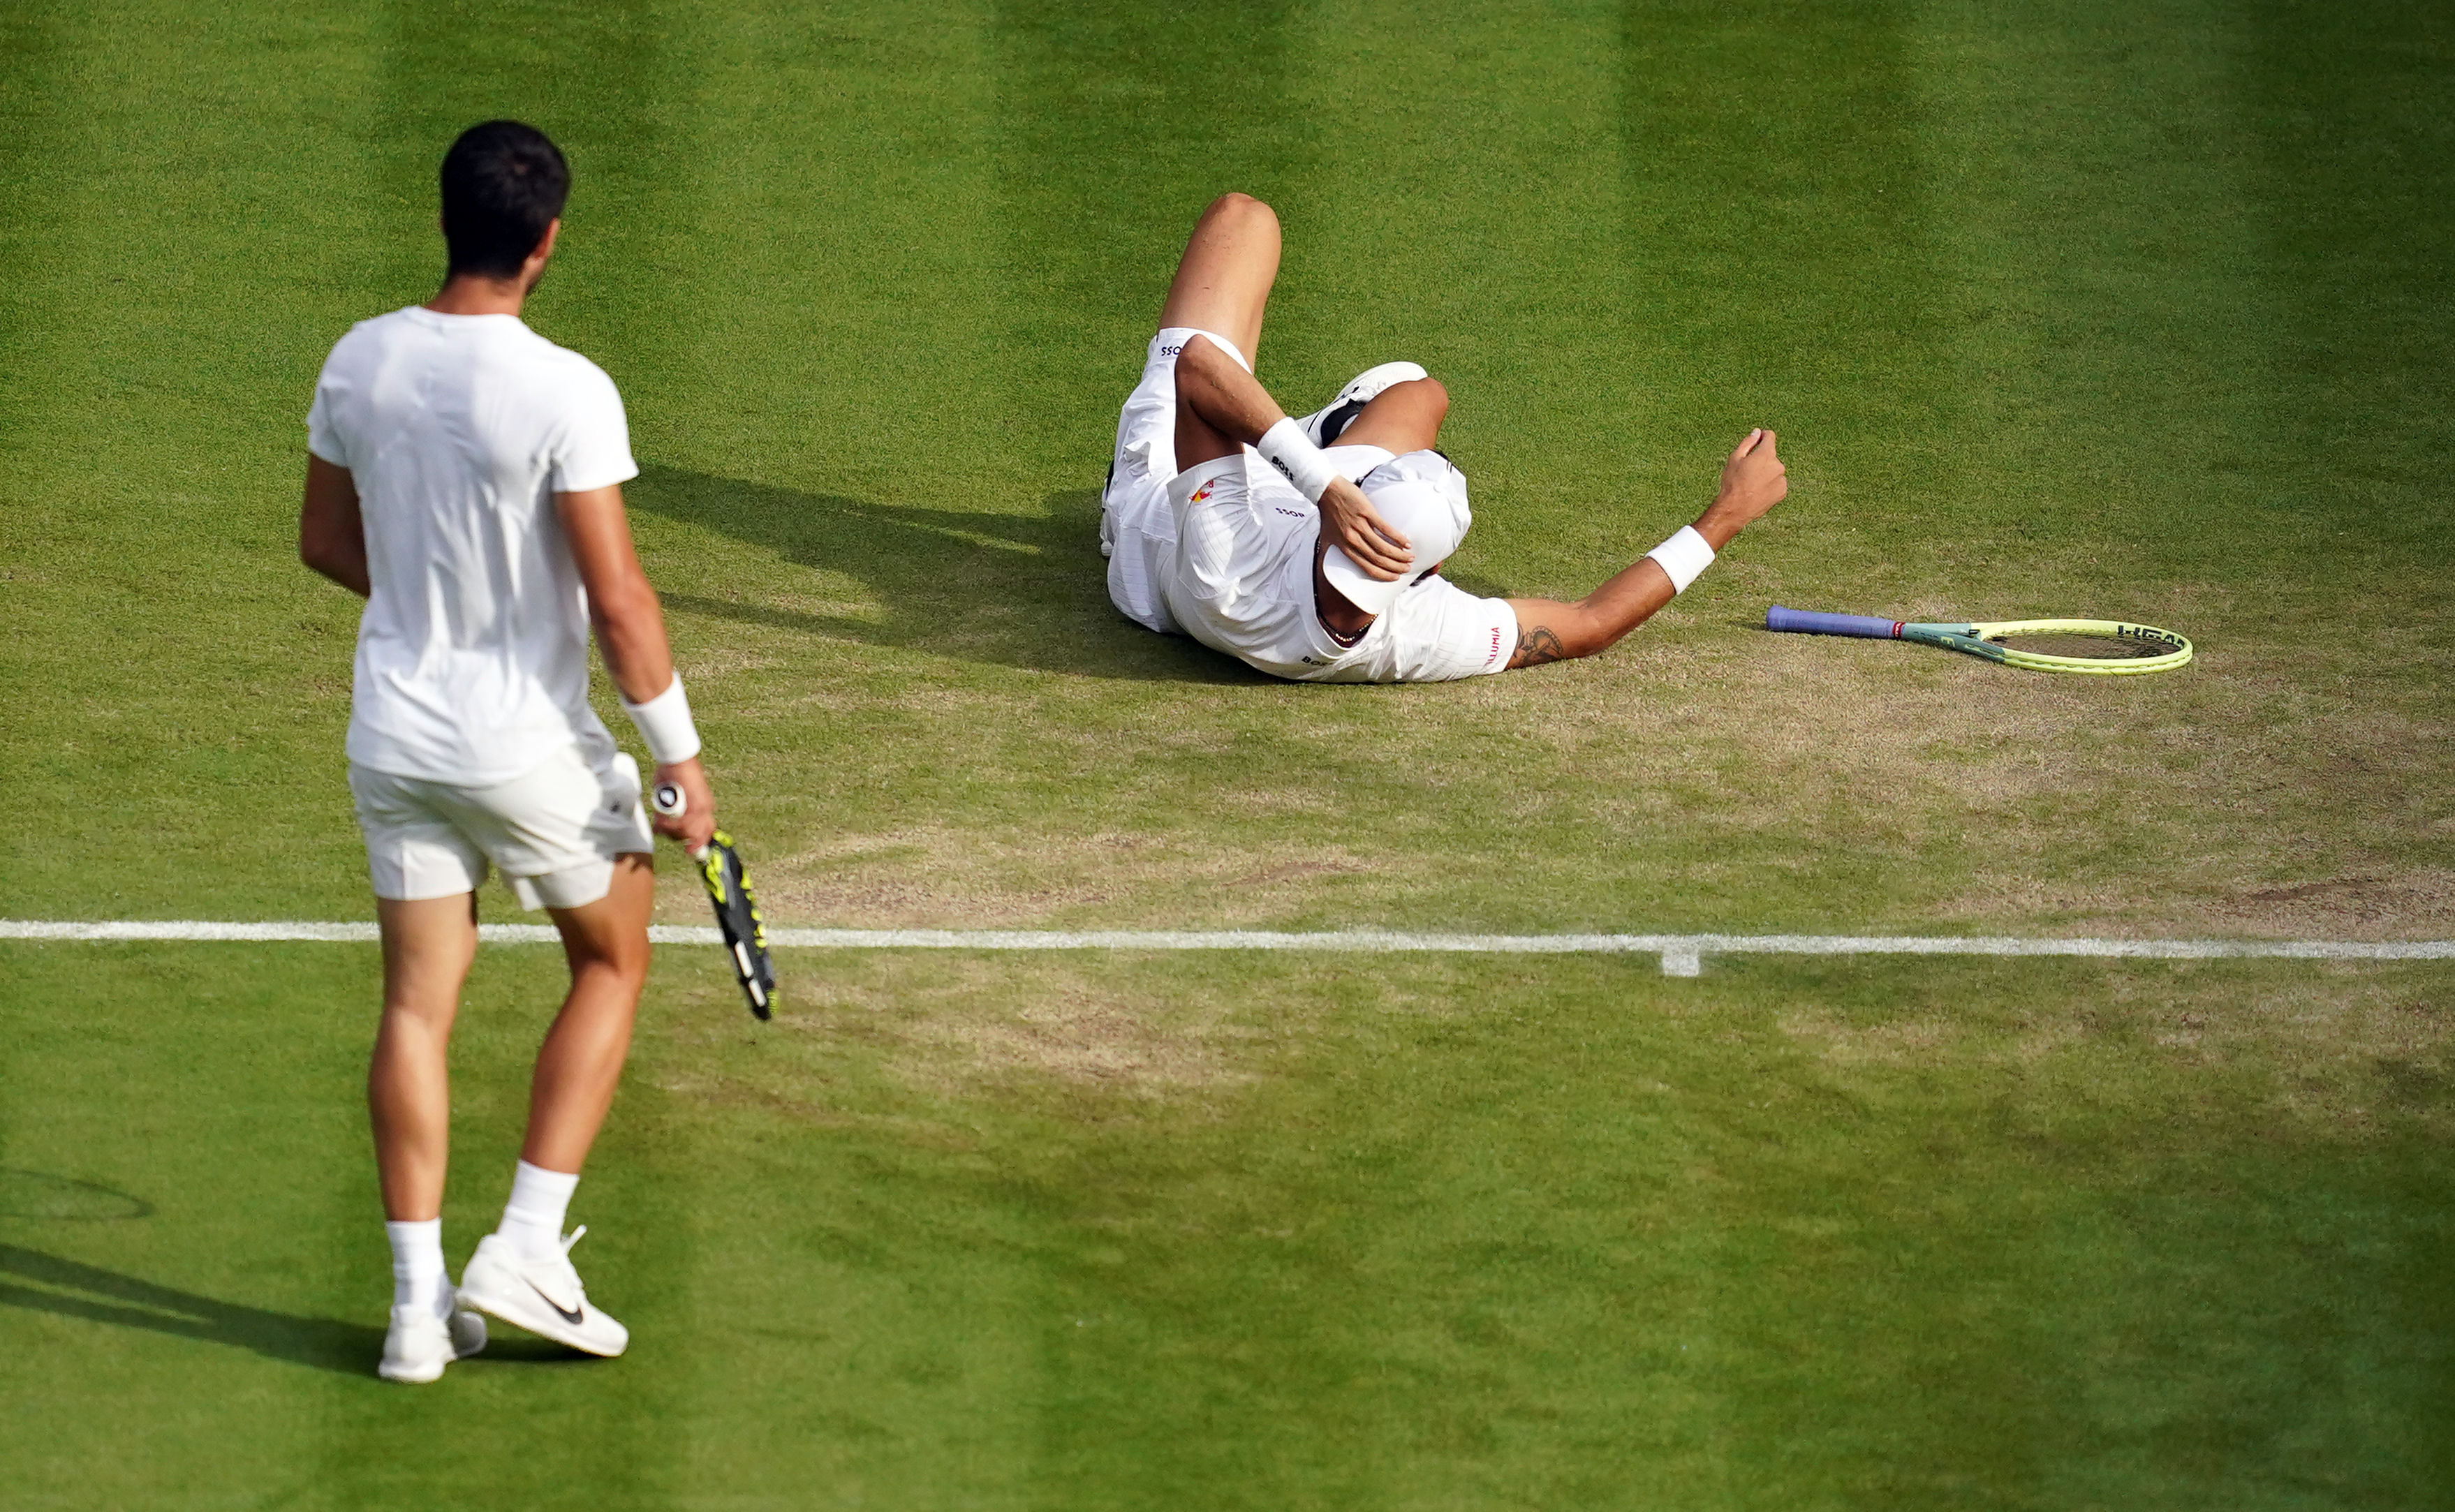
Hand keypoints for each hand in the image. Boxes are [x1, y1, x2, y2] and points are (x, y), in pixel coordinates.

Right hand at [651, 756, 715, 854]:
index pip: (707, 831)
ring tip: (660, 821)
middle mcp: (706, 809)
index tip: (689, 850)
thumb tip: (662, 824)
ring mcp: (701, 809)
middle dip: (678, 837)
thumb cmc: (674, 773)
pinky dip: (666, 825)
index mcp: (705, 806)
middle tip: (664, 830)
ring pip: (685, 832)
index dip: (698, 843)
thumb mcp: (677, 794)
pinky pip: (678, 825)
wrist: (677, 760)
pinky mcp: (694, 807)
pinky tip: (660, 820)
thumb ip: (675, 810)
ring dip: (669, 830)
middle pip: (696, 835)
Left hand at [1315, 475, 1412, 579]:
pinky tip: (1406, 543)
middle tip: (1406, 568)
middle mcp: (1352, 539)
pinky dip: (1397, 537)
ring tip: (1410, 557)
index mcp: (1344, 547)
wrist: (1326, 490)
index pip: (1366, 567)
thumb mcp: (1326, 537)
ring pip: (1383, 546)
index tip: (1394, 578)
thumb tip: (1329, 566)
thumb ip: (1330, 552)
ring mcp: (1360, 526)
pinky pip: (1385, 528)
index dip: (1382, 575)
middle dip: (1394, 567)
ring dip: (1398, 554)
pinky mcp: (1366, 512)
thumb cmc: (1327, 513)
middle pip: (1377, 559)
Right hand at [1694, 428, 1787, 547]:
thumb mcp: (1735, 458)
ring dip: (1766, 473)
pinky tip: (1758, 491)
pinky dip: (1770, 485)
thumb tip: (1757, 432)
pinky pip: (1777, 483)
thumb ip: (1748, 442)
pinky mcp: (1782, 491)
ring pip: (1774, 470)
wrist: (1736, 508)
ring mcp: (1781, 479)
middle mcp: (1778, 465)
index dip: (1763, 436)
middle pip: (1771, 456)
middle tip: (1748, 471)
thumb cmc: (1733, 482)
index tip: (1757, 441)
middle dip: (1762, 459)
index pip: (1770, 436)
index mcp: (1766, 454)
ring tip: (1752, 484)